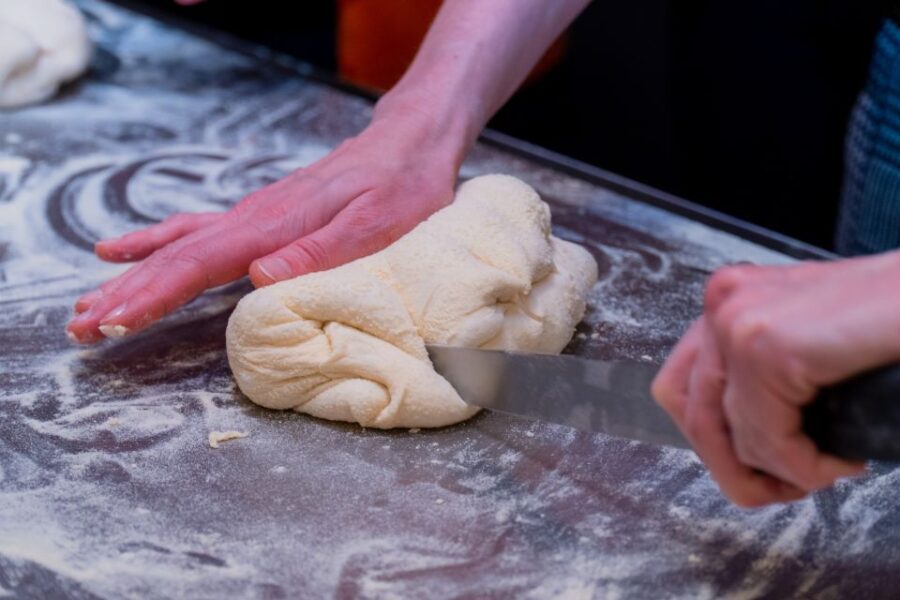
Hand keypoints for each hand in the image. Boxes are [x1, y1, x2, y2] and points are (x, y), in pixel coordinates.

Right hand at [67, 98, 467, 342]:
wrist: (407, 143)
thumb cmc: (401, 187)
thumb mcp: (377, 224)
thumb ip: (320, 252)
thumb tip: (258, 277)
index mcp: (274, 225)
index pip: (200, 263)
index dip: (155, 294)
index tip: (115, 321)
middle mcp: (252, 219)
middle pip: (175, 258)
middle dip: (126, 293)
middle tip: (81, 328)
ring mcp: (252, 216)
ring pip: (177, 248)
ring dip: (131, 277)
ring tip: (87, 305)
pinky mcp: (260, 218)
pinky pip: (193, 233)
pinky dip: (155, 245)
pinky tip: (125, 250)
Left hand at [652, 252, 899, 506]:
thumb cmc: (891, 316)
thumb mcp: (807, 341)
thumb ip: (764, 375)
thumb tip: (737, 442)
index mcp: (727, 297)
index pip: (680, 390)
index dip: (718, 442)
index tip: (766, 466)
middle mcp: (722, 303)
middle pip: (693, 417)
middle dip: (741, 468)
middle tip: (794, 483)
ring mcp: (737, 323)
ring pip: (730, 437)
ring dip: (780, 471)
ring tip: (826, 469)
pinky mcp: (767, 349)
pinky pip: (769, 442)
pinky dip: (806, 469)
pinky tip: (843, 461)